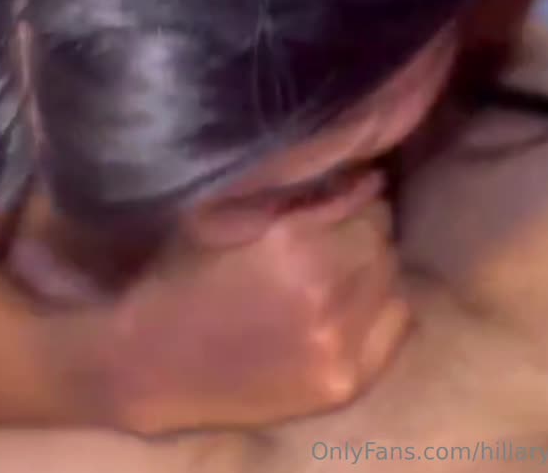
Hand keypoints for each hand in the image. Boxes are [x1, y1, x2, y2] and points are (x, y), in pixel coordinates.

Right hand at [107, 198, 409, 434]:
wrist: (150, 361)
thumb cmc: (185, 271)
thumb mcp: (229, 207)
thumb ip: (295, 179)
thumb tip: (360, 163)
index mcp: (292, 242)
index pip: (366, 198)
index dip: (352, 192)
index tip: (338, 196)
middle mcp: (323, 294)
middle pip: (382, 236)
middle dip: (361, 226)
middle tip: (330, 234)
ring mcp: (336, 346)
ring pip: (392, 277)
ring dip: (370, 266)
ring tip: (333, 270)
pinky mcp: (343, 384)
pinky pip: (397, 324)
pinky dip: (379, 307)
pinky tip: (345, 307)